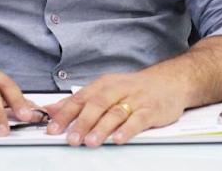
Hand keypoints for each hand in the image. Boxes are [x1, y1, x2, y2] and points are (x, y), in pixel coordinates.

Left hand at [44, 71, 188, 146]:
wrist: (169, 81)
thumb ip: (79, 101)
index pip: (80, 98)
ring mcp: (135, 99)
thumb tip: (51, 109)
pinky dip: (127, 130)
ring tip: (91, 142)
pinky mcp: (151, 109)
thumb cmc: (134, 88)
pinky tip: (119, 138)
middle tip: (71, 138)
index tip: (53, 128)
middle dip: (82, 122)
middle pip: (97, 105)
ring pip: (115, 113)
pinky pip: (138, 120)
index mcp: (104, 84)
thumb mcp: (106, 89)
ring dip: (102, 128)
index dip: (65, 114)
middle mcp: (118, 90)